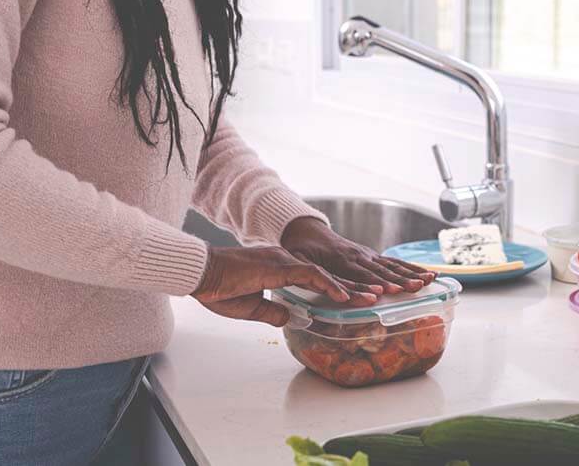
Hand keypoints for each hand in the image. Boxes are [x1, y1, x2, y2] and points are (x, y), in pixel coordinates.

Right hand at [191, 245, 377, 326]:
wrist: (201, 274)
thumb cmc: (219, 290)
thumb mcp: (251, 308)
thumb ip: (273, 311)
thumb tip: (293, 317)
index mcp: (280, 270)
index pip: (316, 280)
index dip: (337, 290)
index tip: (356, 300)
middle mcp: (286, 262)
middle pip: (327, 277)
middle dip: (354, 288)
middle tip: (377, 297)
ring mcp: (284, 261)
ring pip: (325, 275)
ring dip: (350, 288)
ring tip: (372, 298)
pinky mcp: (279, 266)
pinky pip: (311, 275)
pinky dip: (329, 286)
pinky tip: (344, 297)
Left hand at [281, 216, 436, 293]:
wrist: (306, 230)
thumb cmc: (300, 248)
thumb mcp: (297, 260)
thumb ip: (311, 274)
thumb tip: (325, 288)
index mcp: (338, 259)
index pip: (359, 274)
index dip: (373, 283)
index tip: (388, 291)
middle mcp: (357, 256)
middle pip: (382, 270)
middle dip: (401, 279)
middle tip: (418, 287)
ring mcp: (366, 254)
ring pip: (392, 265)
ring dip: (411, 273)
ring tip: (429, 280)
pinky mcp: (371, 255)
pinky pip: (393, 261)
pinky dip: (410, 267)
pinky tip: (425, 273)